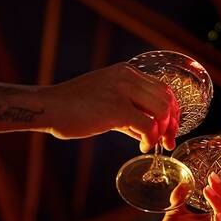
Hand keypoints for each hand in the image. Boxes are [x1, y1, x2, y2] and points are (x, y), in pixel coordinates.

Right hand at [43, 62, 178, 151]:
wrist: (48, 107)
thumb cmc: (73, 108)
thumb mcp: (106, 102)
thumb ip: (129, 114)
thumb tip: (148, 132)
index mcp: (126, 72)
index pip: (163, 88)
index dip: (172, 110)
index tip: (170, 128)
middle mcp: (127, 77)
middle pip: (167, 99)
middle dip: (173, 124)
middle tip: (168, 141)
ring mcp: (122, 91)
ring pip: (162, 111)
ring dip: (164, 132)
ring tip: (155, 144)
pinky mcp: (116, 109)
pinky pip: (148, 126)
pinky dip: (150, 139)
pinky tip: (142, 147)